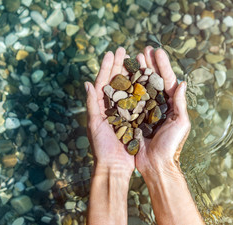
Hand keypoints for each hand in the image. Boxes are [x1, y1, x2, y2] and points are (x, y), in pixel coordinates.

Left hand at [85, 47, 133, 176]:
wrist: (115, 166)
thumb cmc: (102, 147)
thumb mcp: (94, 124)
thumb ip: (92, 104)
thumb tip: (88, 83)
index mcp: (100, 106)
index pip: (103, 82)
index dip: (107, 67)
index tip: (112, 52)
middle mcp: (112, 107)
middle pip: (116, 82)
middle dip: (119, 65)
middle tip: (124, 50)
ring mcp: (124, 112)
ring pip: (127, 88)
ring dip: (130, 73)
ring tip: (134, 59)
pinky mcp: (135, 119)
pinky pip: (138, 101)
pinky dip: (140, 89)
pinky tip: (145, 78)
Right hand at [135, 46, 190, 176]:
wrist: (156, 165)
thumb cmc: (172, 146)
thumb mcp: (180, 124)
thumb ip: (180, 103)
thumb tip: (182, 82)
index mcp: (171, 105)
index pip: (167, 80)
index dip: (162, 65)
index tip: (157, 51)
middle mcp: (158, 105)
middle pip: (153, 80)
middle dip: (149, 64)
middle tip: (143, 50)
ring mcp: (145, 110)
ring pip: (140, 86)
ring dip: (137, 72)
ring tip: (133, 58)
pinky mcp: (134, 117)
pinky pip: (130, 100)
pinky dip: (127, 88)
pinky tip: (122, 77)